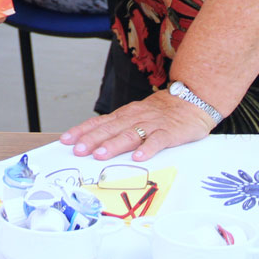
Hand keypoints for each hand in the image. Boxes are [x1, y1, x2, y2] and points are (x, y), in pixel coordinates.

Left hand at [60, 91, 217, 162]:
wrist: (192, 100)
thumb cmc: (161, 112)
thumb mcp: (135, 115)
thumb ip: (118, 127)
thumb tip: (94, 142)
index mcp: (125, 115)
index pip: (99, 122)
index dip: (82, 131)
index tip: (66, 140)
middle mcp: (135, 118)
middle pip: (111, 129)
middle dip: (93, 139)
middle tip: (78, 150)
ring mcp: (152, 125)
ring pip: (130, 134)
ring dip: (114, 145)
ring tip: (100, 155)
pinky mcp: (170, 133)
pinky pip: (158, 141)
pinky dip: (148, 149)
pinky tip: (138, 158)